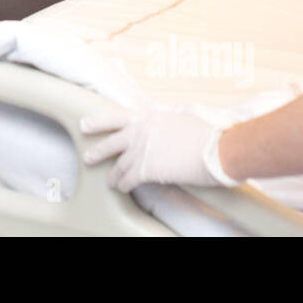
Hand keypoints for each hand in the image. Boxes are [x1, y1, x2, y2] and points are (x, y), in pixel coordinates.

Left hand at [80, 106, 235, 191]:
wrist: (218, 148)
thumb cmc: (208, 132)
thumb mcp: (185, 114)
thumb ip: (170, 115)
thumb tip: (170, 115)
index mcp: (149, 116)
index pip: (116, 117)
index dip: (98, 122)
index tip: (84, 124)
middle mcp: (141, 132)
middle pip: (111, 142)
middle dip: (97, 151)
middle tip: (88, 157)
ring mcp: (143, 150)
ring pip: (119, 164)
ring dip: (113, 175)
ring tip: (110, 181)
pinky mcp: (148, 169)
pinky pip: (129, 179)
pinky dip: (124, 185)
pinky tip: (122, 189)